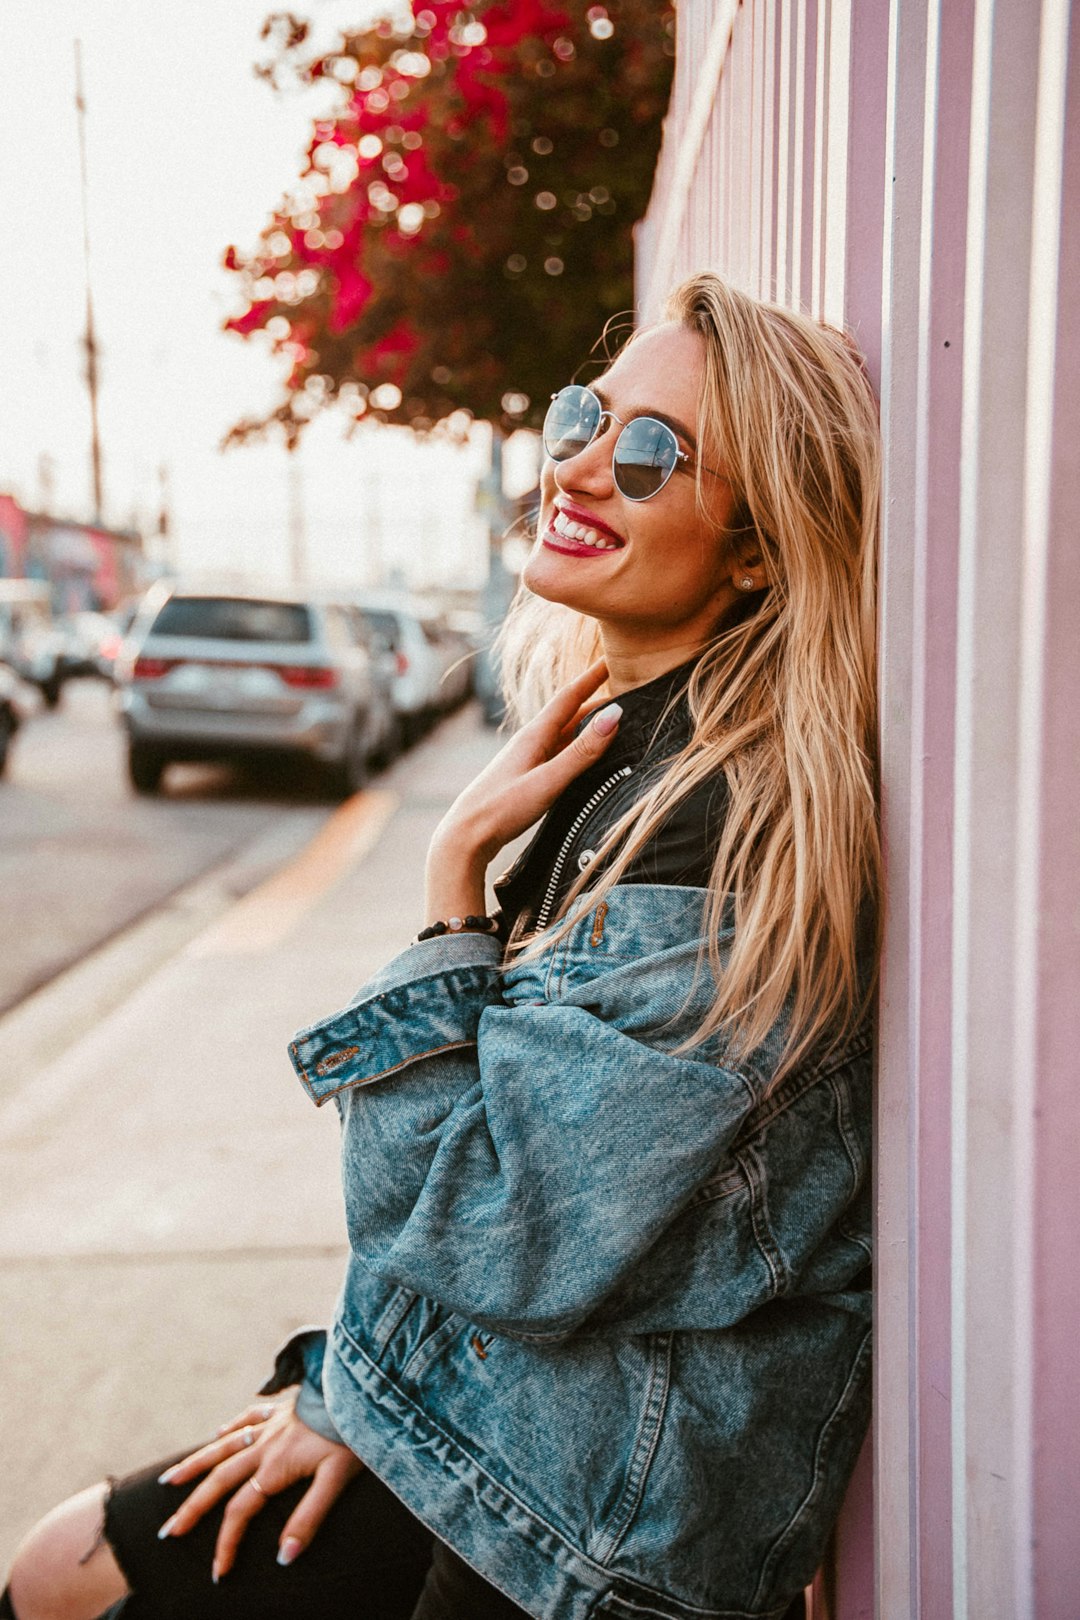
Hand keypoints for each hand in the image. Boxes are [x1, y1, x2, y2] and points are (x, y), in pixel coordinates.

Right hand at [157, 1395, 363, 1580]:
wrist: (359, 1388)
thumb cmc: (352, 1436)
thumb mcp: (336, 1480)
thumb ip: (309, 1518)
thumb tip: (284, 1558)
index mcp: (275, 1466)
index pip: (240, 1511)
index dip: (226, 1544)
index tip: (218, 1573)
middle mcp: (265, 1444)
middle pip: (220, 1480)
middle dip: (192, 1508)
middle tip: (167, 1531)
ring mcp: (272, 1423)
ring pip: (224, 1445)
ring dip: (195, 1464)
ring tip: (169, 1481)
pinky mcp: (283, 1407)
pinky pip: (249, 1416)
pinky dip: (231, 1426)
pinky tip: (218, 1432)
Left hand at [425, 661, 621, 920]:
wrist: (465, 837)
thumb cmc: (502, 809)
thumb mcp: (548, 781)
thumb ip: (582, 752)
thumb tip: (615, 715)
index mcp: (533, 736)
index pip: (568, 698)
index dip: (591, 678)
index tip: (610, 659)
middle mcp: (529, 743)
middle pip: (567, 714)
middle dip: (593, 700)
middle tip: (620, 688)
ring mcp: (526, 761)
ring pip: (562, 735)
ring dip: (586, 725)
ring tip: (609, 719)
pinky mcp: (524, 779)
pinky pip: (557, 754)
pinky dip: (575, 748)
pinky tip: (581, 756)